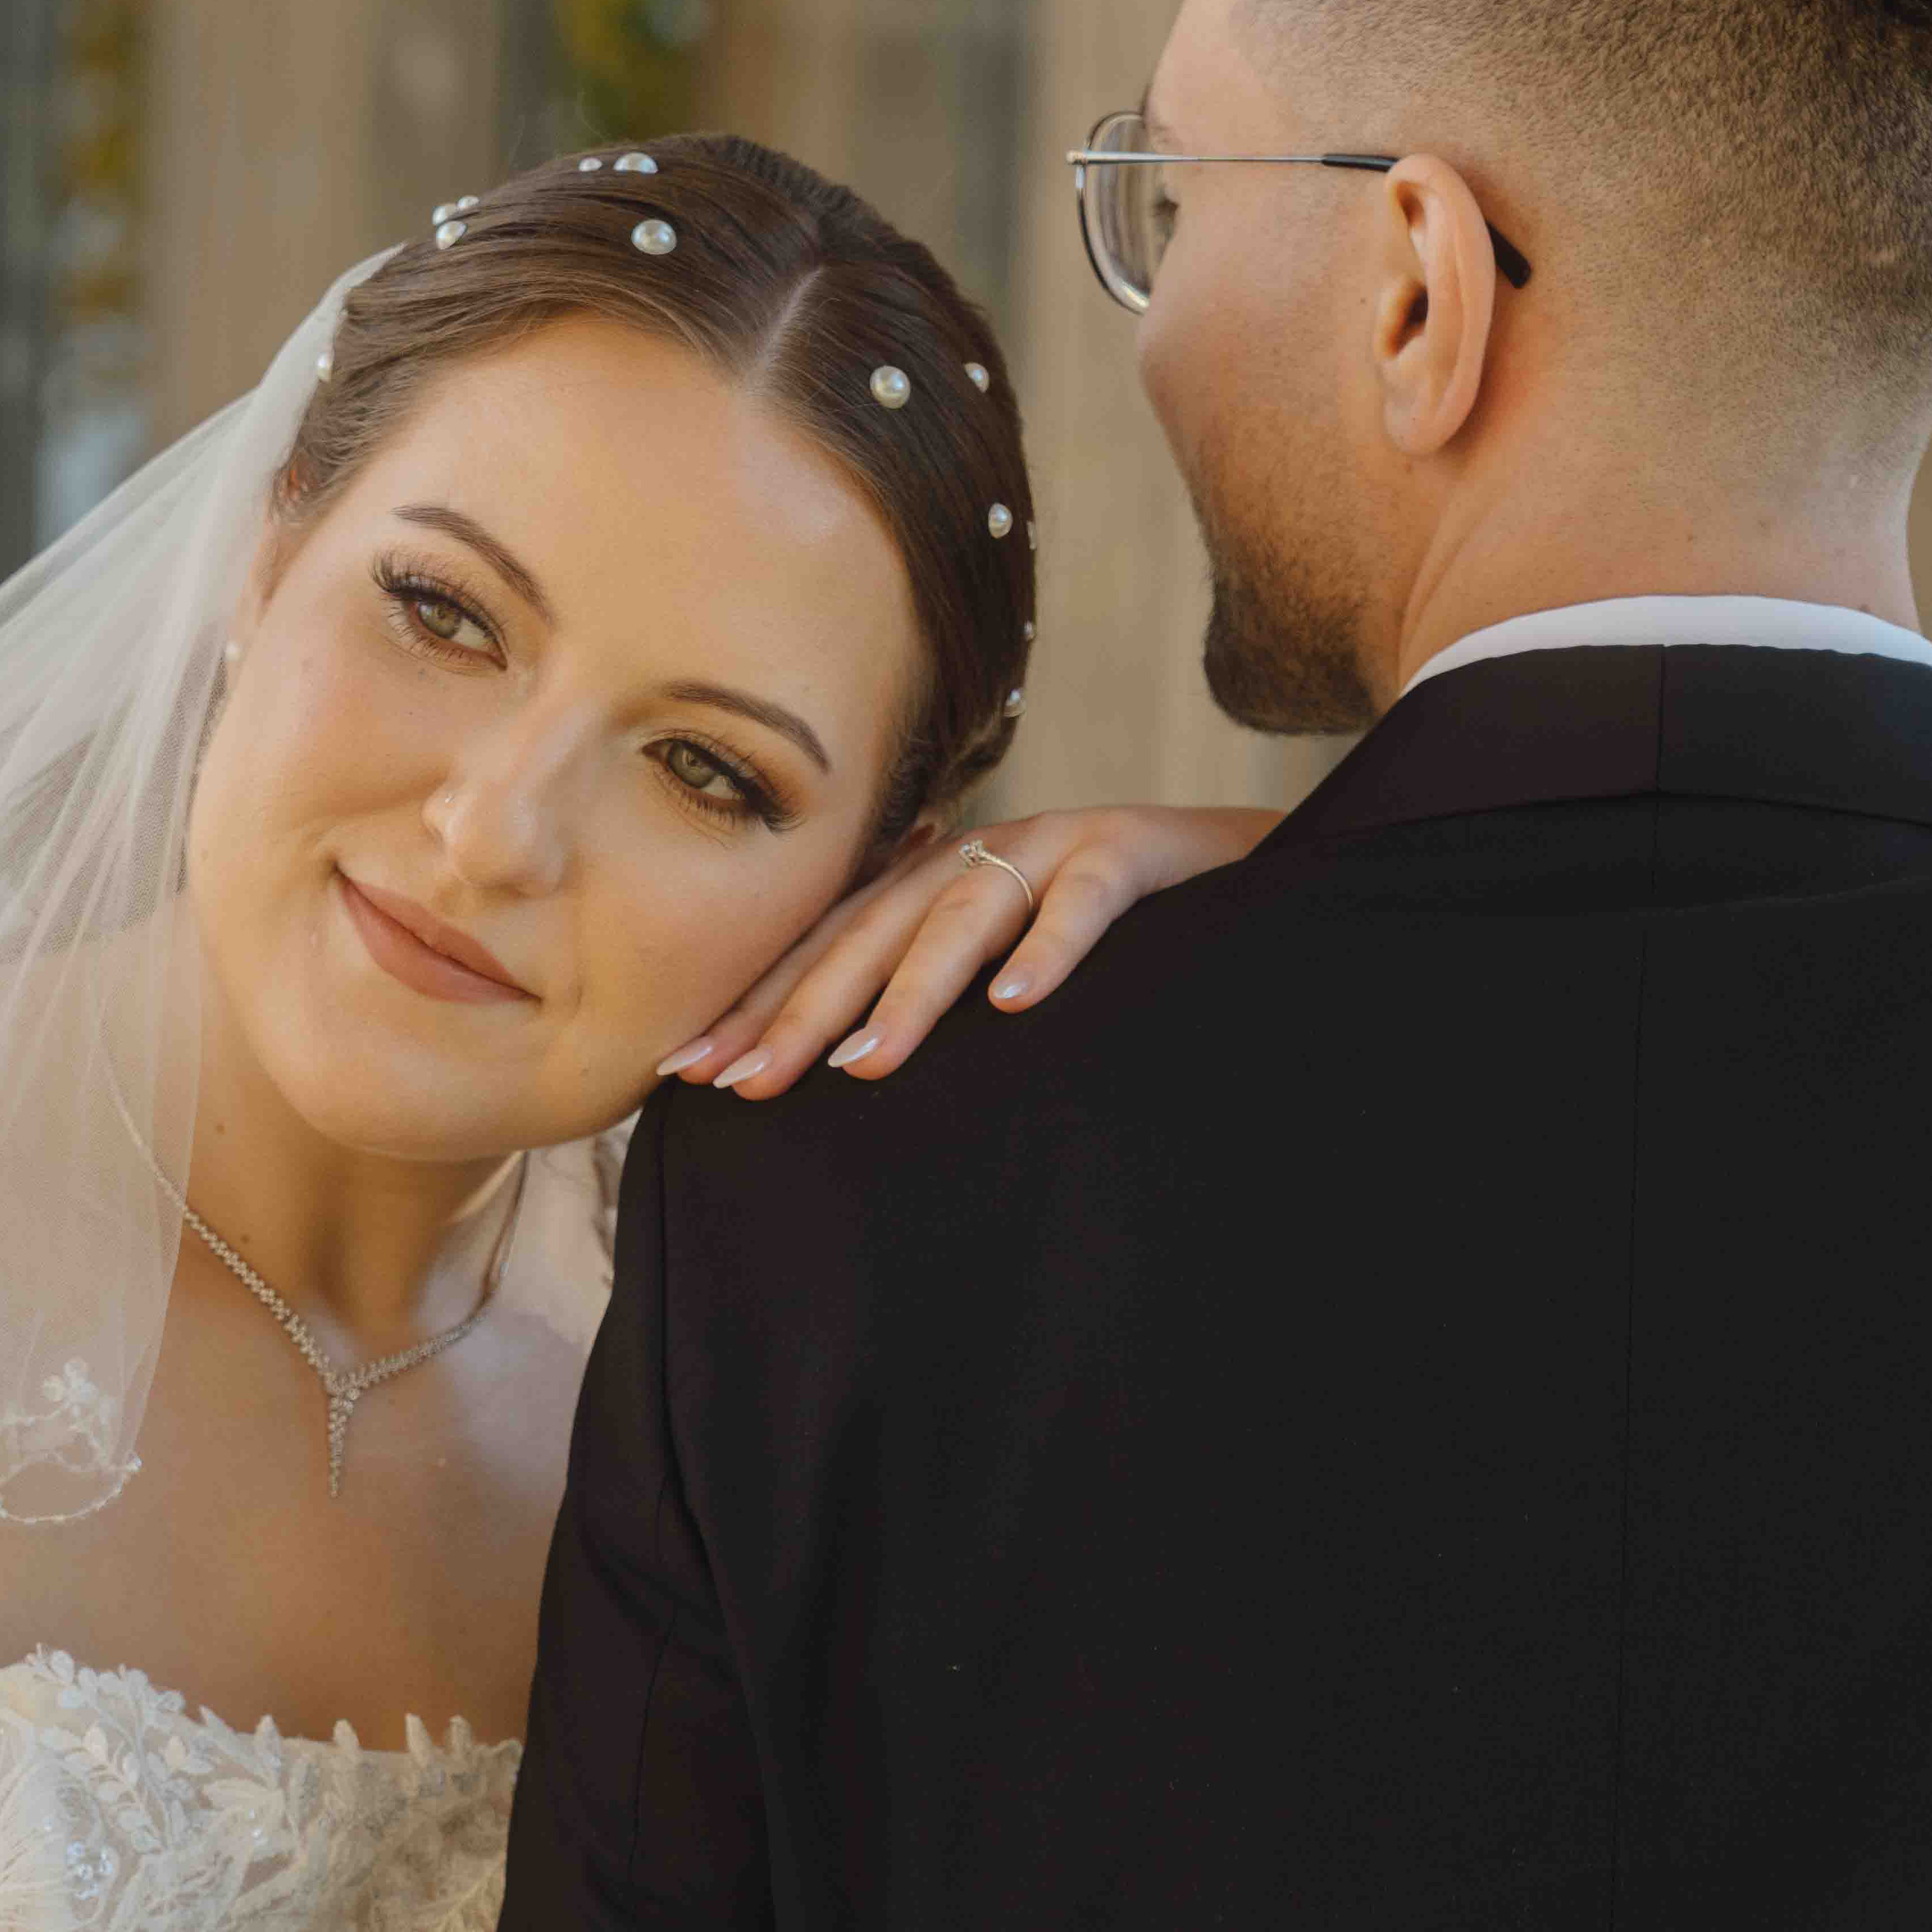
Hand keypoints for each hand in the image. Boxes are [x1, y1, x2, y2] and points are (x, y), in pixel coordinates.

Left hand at [657, 799, 1282, 1103]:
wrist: (1245, 868)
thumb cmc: (1113, 945)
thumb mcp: (1006, 971)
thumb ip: (933, 1009)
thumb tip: (841, 1085)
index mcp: (935, 886)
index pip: (826, 948)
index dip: (756, 1005)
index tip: (686, 1071)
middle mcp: (978, 857)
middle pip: (869, 934)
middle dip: (800, 1009)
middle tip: (744, 1084)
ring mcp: (1055, 846)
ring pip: (961, 917)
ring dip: (911, 994)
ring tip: (864, 1068)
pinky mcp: (1134, 851)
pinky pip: (1085, 901)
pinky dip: (1050, 948)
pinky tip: (1016, 1006)